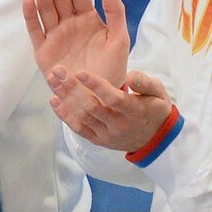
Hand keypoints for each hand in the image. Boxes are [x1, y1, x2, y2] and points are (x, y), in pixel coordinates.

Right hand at [22, 0, 129, 88]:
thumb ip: (116, 10)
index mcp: (88, 19)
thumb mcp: (120, 37)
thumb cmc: (112, 67)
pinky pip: (35, 29)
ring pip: (46, 9)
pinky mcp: (42, 50)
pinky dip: (30, 15)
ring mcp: (55, 36)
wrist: (99, 96)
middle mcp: (69, 24)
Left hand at [48, 66, 172, 152]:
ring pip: (82, 116)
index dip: (95, 85)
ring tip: (52, 79)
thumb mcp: (158, 93)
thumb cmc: (155, 109)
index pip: (112, 98)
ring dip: (65, 97)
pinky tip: (54, 100)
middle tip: (58, 70)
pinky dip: (65, 115)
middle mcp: (118, 125)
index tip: (79, 72)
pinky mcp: (99, 141)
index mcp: (134, 110)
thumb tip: (130, 75)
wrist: (156, 139)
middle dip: (72, 87)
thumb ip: (145, 82)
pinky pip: (79, 128)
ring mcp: (107, 135)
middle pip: (91, 106)